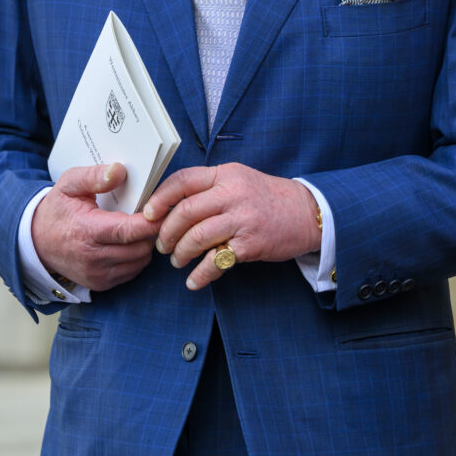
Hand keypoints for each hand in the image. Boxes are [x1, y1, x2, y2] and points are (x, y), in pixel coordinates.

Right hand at [32, 163, 160, 290]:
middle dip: (152, 230)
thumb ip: (94, 176)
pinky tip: (130, 242)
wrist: (35, 242)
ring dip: (146, 244)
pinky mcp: (100, 284)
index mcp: (87, 230)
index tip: (165, 209)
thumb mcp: (69, 184)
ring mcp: (97, 274)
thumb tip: (120, 171)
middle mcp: (93, 257)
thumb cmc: (57, 210)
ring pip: (140, 260)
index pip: (128, 230)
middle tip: (155, 215)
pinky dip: (137, 257)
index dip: (151, 221)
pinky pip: (132, 271)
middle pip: (140, 247)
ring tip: (142, 227)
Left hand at [143, 162, 320, 290]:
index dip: (160, 198)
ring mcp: (242, 218)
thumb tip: (172, 206)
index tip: (148, 214)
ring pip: (197, 236)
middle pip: (185, 211)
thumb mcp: (239, 180)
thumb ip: (210, 188)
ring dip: (180, 253)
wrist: (307, 212)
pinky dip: (201, 274)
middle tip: (162, 245)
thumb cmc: (267, 198)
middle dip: (166, 232)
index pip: (183, 180)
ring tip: (177, 261)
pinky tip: (194, 281)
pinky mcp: (251, 243)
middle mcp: (232, 193)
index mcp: (226, 174)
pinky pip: (216, 261)